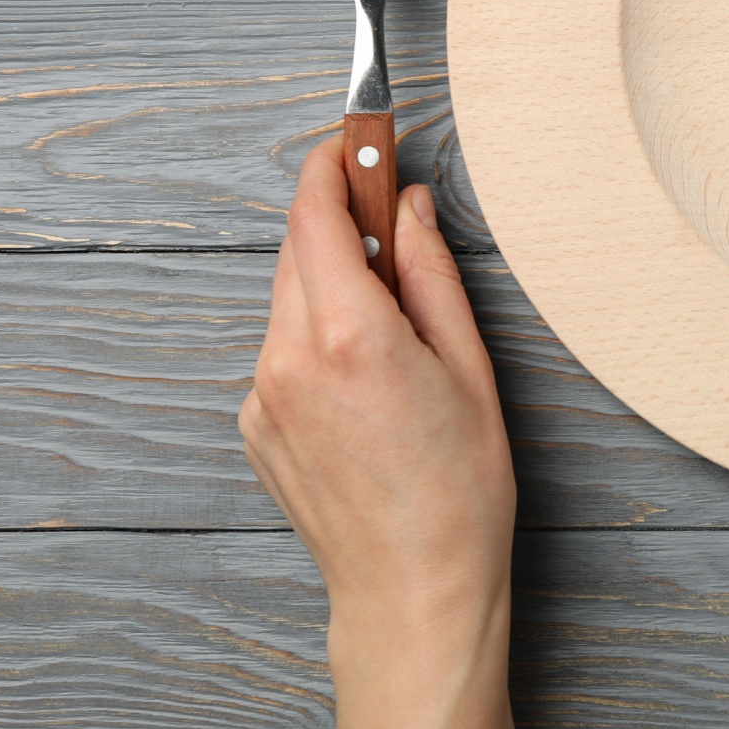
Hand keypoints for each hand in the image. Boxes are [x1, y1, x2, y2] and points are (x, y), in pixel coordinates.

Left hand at [240, 137, 531, 728]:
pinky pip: (284, 349)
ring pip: (291, 301)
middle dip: (343, 225)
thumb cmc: (459, 490)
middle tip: (400, 227)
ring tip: (401, 331)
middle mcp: (288, 359)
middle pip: (299, 251)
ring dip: (336, 285)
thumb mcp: (471, 368)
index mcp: (349, 336)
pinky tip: (372, 380)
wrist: (411, 590)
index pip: (316, 216)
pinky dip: (320, 337)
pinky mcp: (257, 425)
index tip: (356, 139)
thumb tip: (410, 206)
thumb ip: (433, 274)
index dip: (333, 164)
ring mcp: (263, 396)